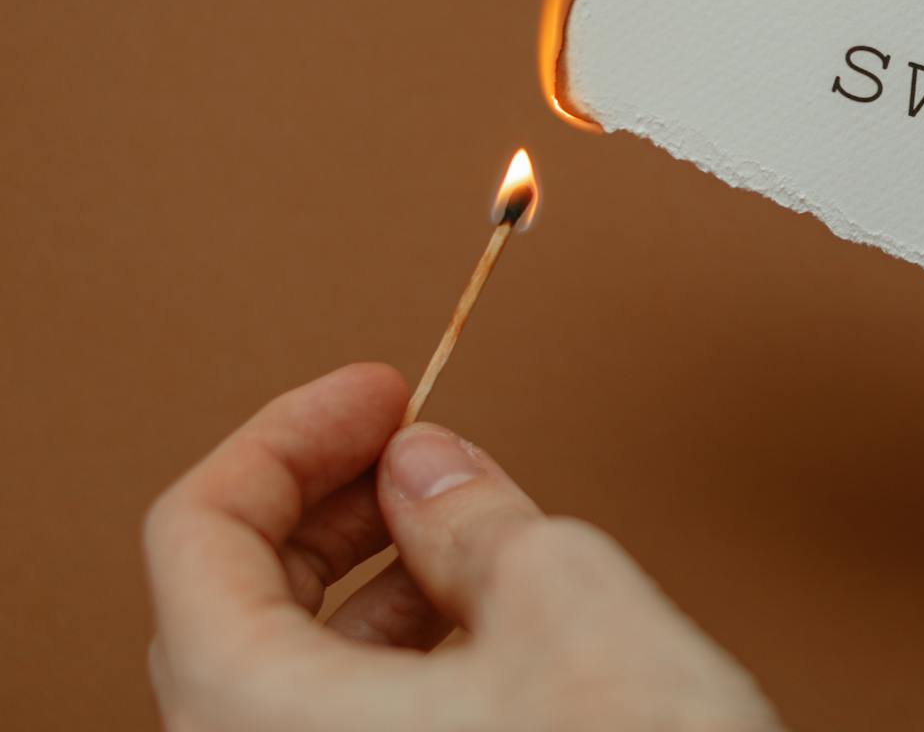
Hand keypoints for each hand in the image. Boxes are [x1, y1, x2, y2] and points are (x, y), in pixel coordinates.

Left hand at [143, 363, 779, 729]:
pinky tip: (478, 611)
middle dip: (326, 501)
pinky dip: (394, 651)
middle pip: (231, 603)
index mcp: (259, 717)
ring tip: (458, 516)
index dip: (289, 435)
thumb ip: (466, 508)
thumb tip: (425, 468)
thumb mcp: (561, 592)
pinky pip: (342, 725)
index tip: (376, 390)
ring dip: (368, 574)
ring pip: (292, 672)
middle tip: (404, 437)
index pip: (197, 534)